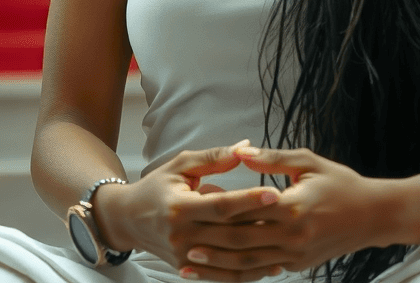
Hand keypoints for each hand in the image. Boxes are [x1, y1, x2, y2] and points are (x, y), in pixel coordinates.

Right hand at [93, 142, 284, 278]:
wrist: (129, 219)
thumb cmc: (157, 186)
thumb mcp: (181, 165)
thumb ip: (214, 158)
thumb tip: (246, 148)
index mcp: (179, 206)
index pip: (220, 206)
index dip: (248, 200)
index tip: (274, 193)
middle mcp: (181, 235)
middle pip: (227, 234)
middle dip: (260, 225)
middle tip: (290, 217)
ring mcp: (184, 256)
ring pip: (228, 258)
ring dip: (259, 253)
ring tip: (288, 243)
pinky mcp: (186, 268)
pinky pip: (221, 273)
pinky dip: (246, 270)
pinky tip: (269, 264)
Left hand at [177, 147, 392, 279]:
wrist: (373, 215)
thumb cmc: (340, 182)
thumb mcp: (307, 161)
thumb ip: (271, 159)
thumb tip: (240, 152)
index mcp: (292, 206)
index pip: (246, 211)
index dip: (218, 211)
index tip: (194, 208)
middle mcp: (292, 236)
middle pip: (242, 243)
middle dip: (210, 246)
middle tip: (182, 245)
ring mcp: (295, 255)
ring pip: (249, 264)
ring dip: (218, 266)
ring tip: (191, 265)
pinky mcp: (298, 266)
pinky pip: (263, 271)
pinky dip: (240, 273)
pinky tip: (222, 271)